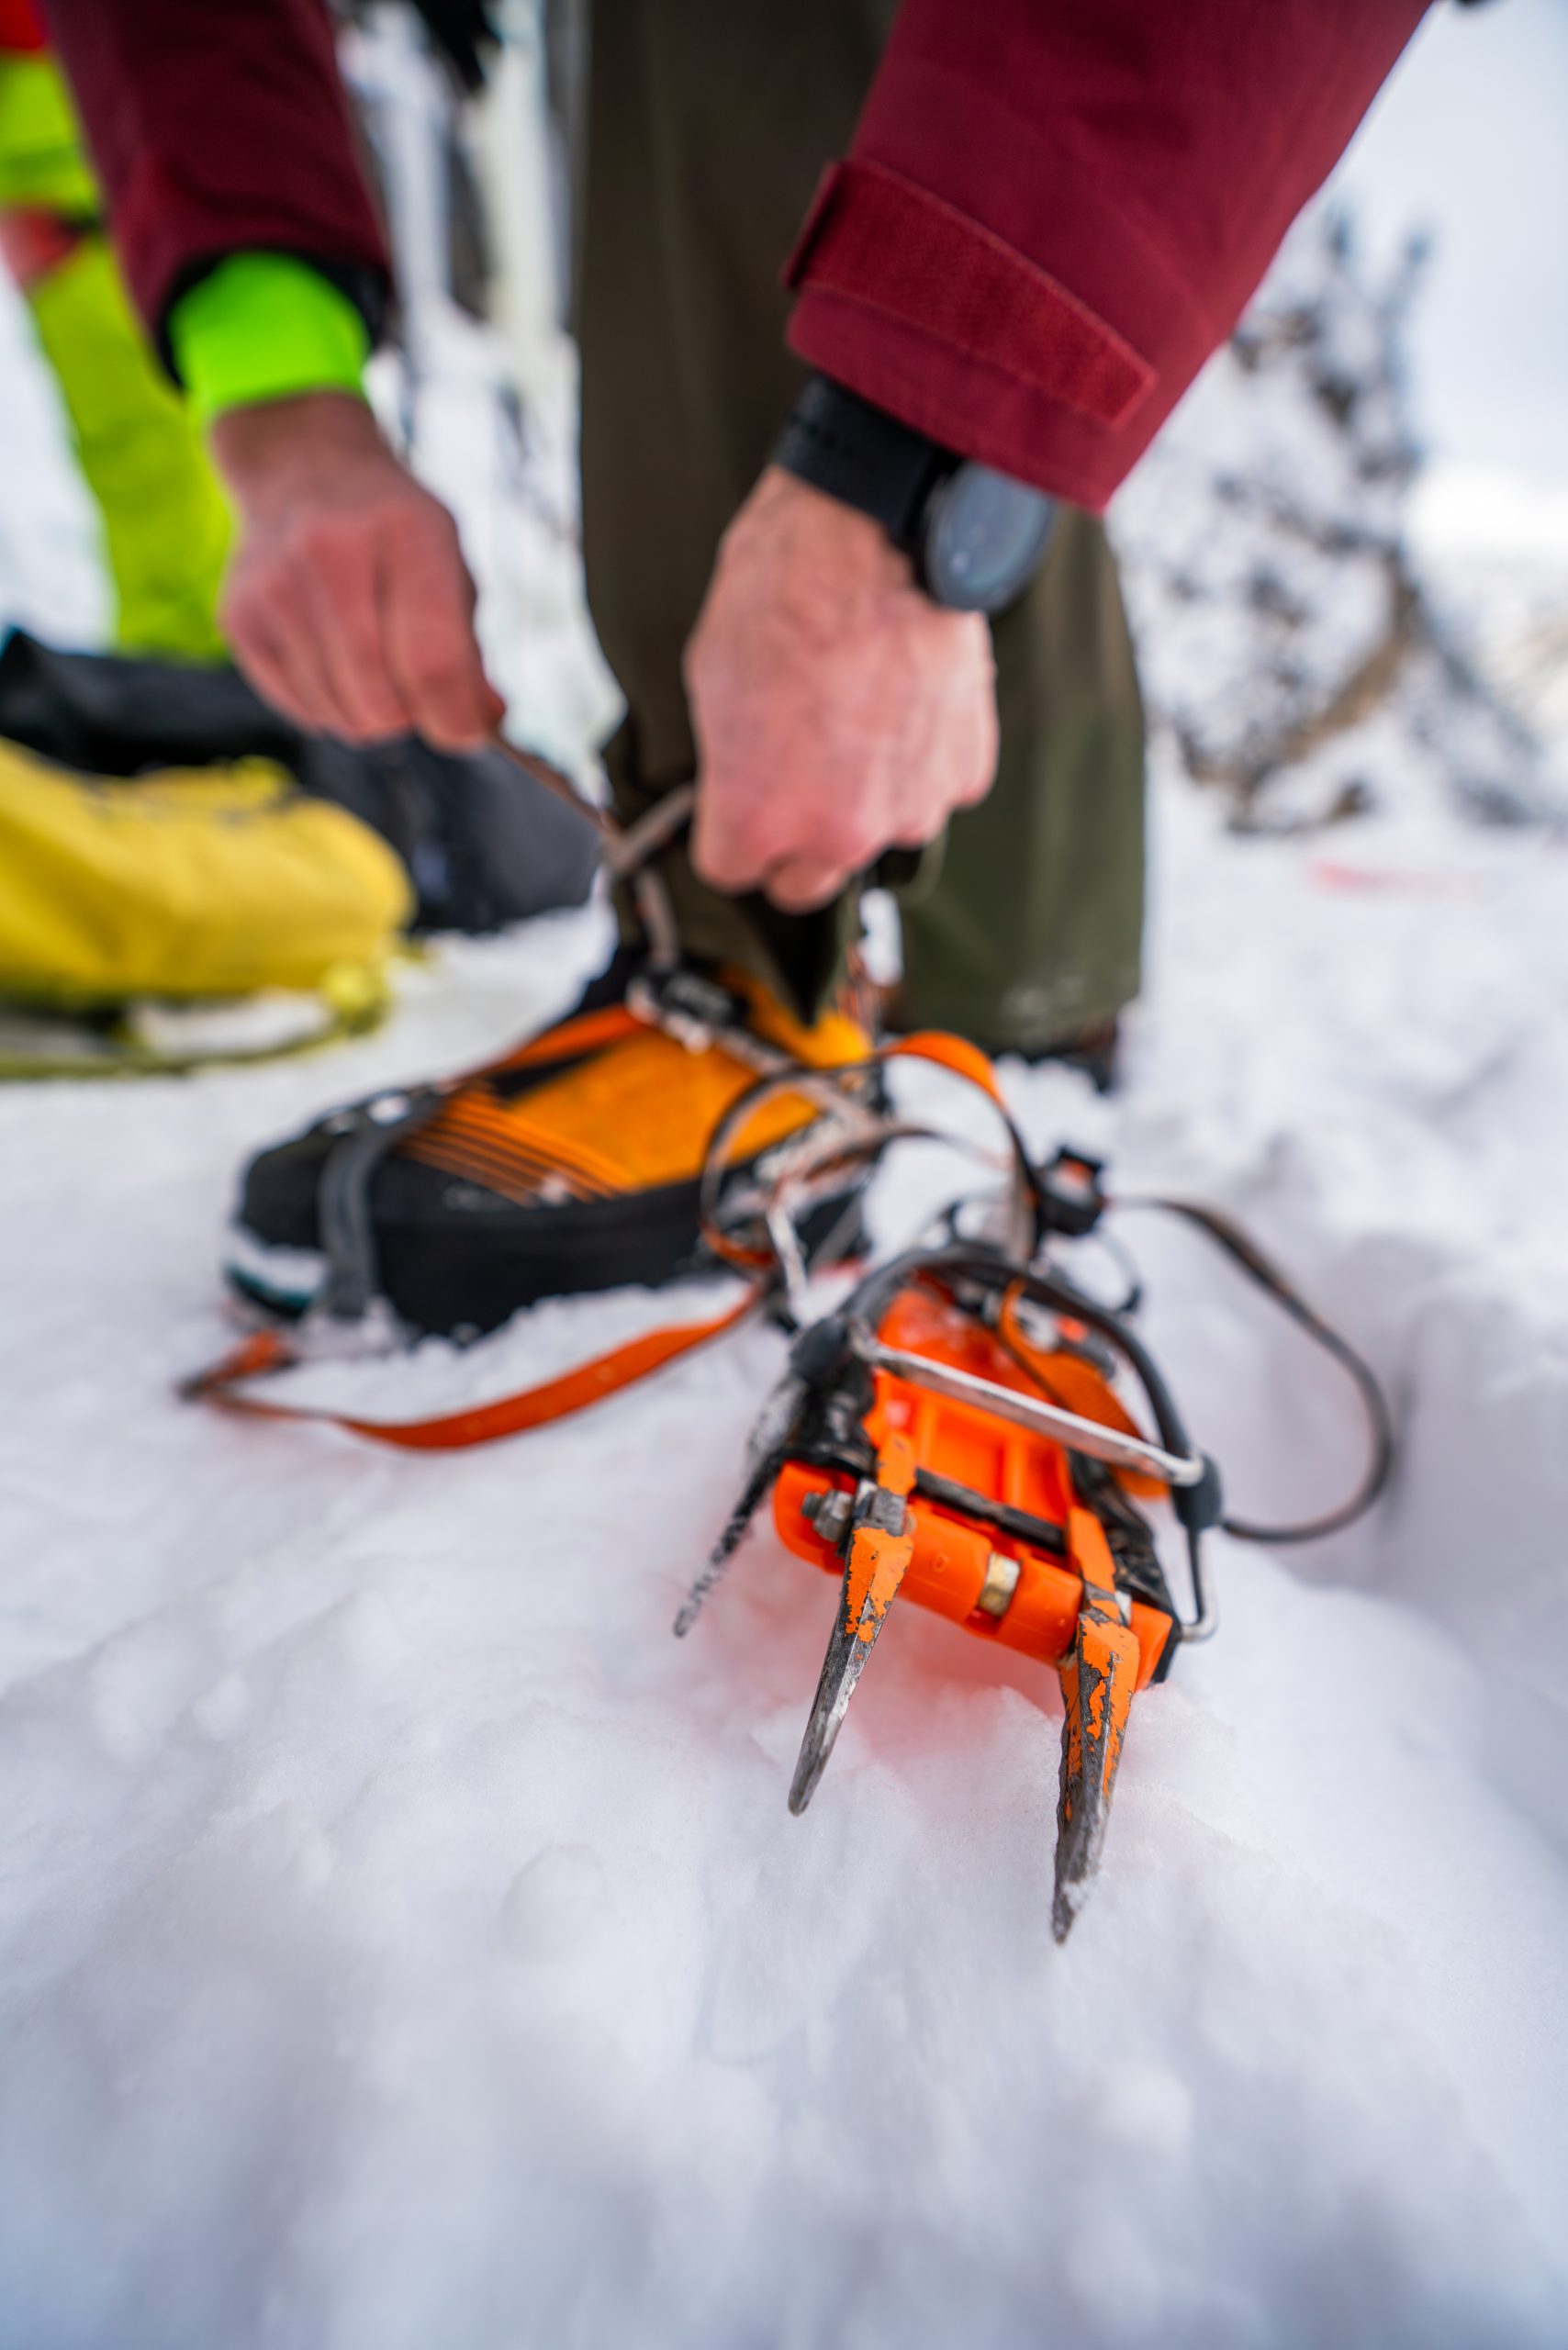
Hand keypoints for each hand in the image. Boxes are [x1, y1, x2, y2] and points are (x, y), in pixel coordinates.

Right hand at [211, 391, 504, 748]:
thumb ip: (469, 649)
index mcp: (406, 532)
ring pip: (339, 714)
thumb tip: (484, 723)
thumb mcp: (449, 566)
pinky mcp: (239, 618)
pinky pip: (301, 708)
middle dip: (410, 717)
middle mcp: (331, 551)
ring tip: (372, 663)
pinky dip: (330, 705)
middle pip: (381, 700)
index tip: (465, 732)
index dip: (456, 718)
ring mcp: (275, 585)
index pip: (434, 661)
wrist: (303, 471)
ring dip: (369, 713)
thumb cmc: (394, 536)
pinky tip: (333, 658)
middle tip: (416, 690)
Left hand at [684, 466, 997, 910]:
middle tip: (798, 769)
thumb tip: (745, 782)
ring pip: (875, 833)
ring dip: (866, 794)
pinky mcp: (965, 772)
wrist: (875, 530)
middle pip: (805, 880)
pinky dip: (920, 757)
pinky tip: (906, 696)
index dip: (730, 827)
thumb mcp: (712, 683)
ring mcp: (911, 809)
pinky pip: (932, 788)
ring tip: (860, 710)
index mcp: (758, 820)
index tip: (738, 794)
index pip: (733, 870)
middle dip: (796, 838)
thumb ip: (732, 764)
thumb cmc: (780, 591)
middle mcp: (838, 835)